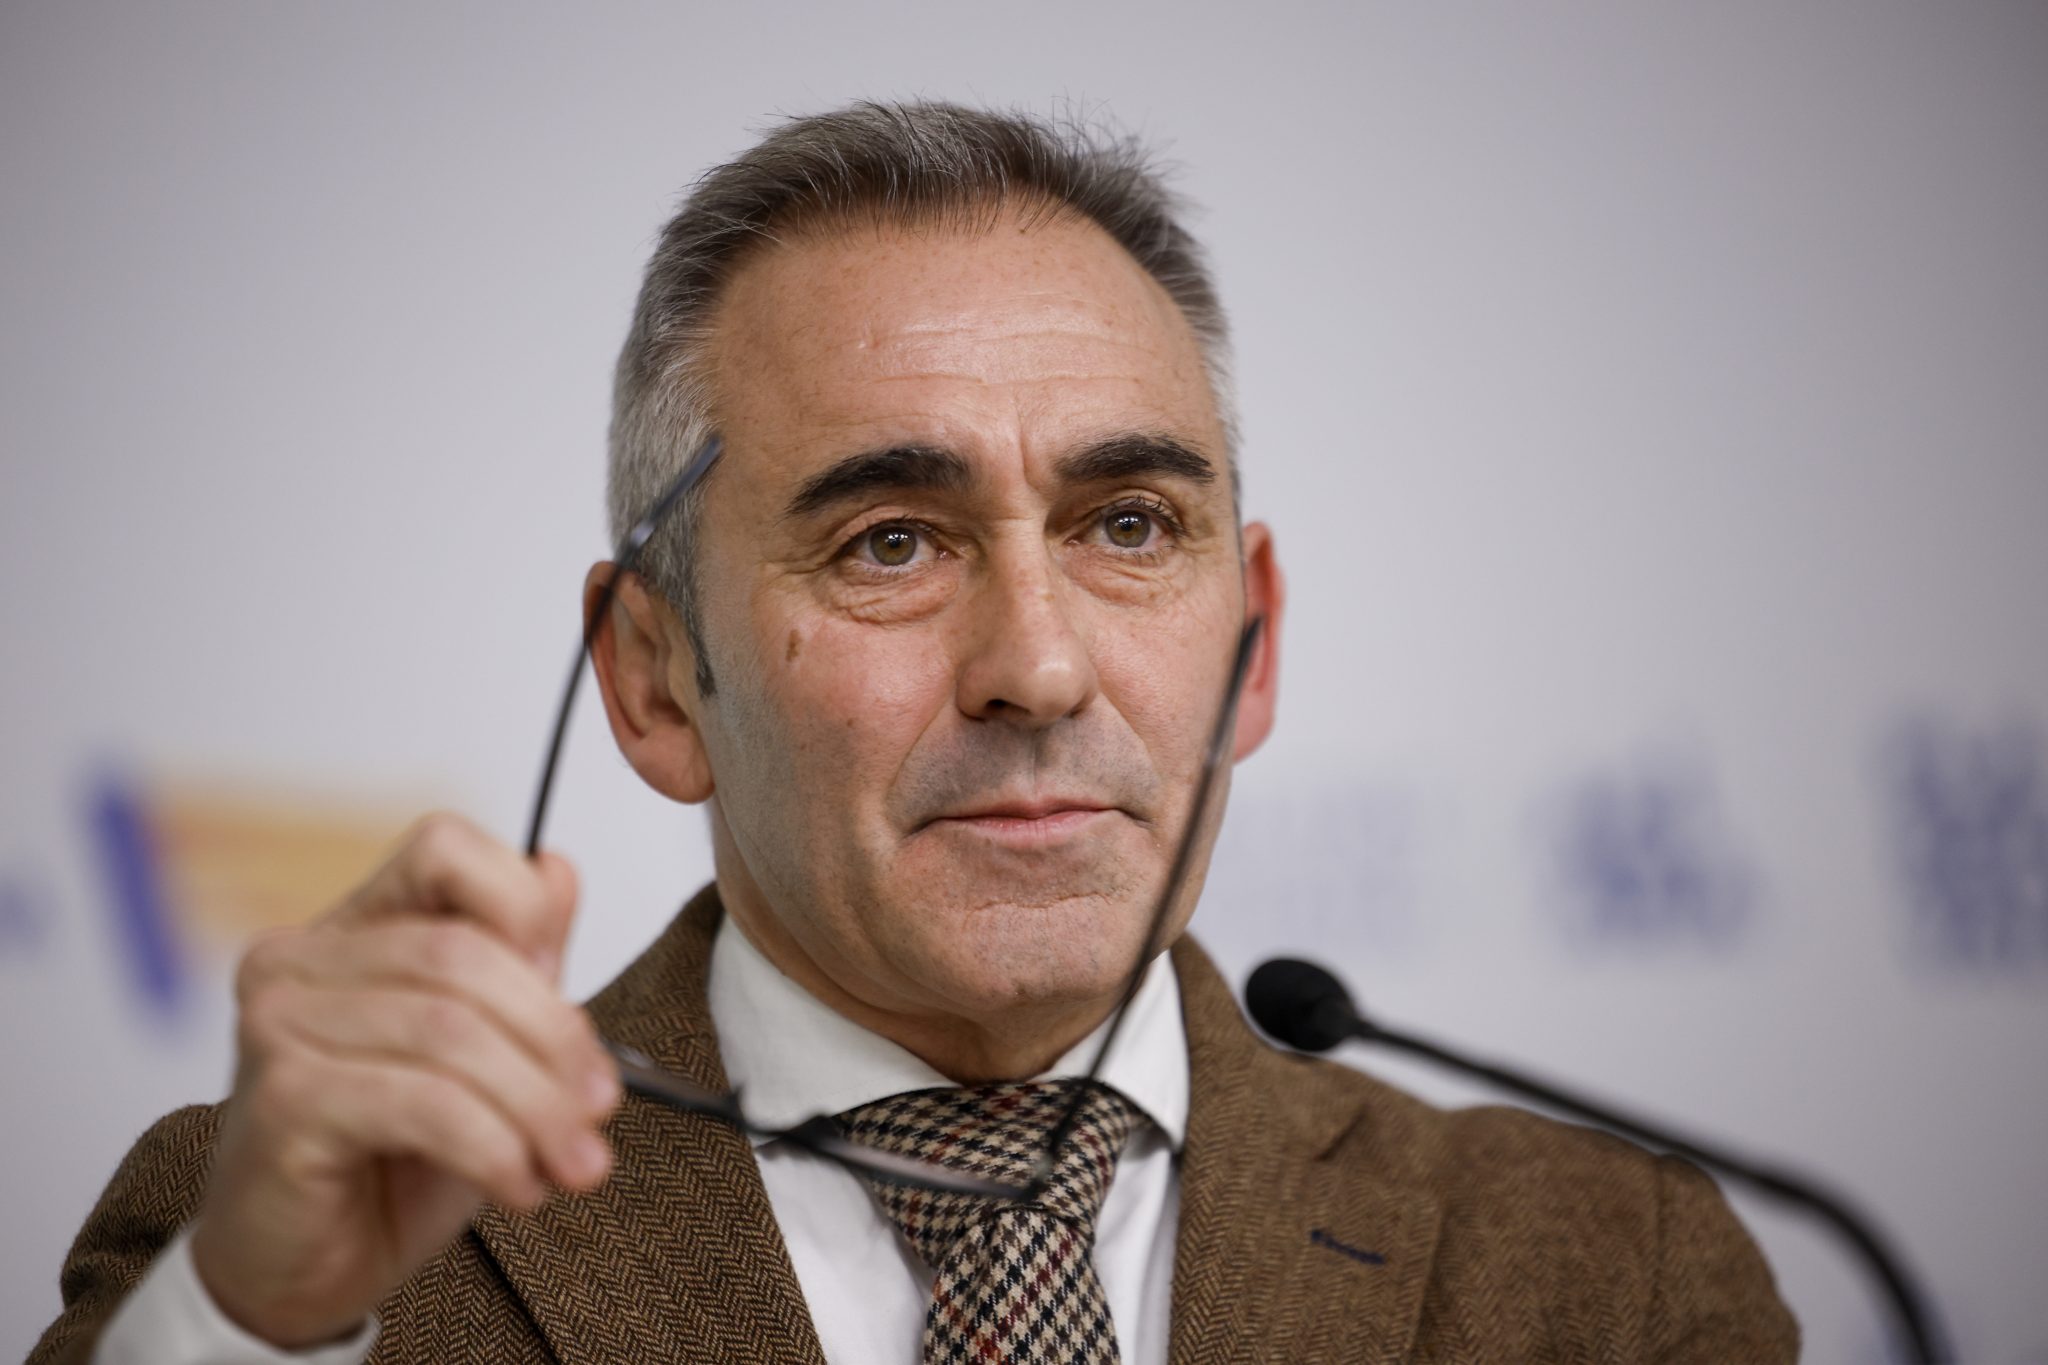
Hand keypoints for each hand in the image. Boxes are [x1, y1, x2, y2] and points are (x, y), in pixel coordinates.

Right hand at [188, 813, 619, 1348]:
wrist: (302, 1271)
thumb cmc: (388, 1158)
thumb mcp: (483, 1055)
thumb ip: (521, 967)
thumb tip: (558, 870)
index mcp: (351, 926)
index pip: (445, 848)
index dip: (525, 908)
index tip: (569, 995)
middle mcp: (298, 960)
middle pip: (463, 954)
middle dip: (554, 1038)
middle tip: (599, 1106)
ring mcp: (280, 1025)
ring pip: (451, 1032)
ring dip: (536, 1105)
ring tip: (574, 1162)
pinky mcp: (283, 1100)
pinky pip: (422, 1103)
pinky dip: (494, 1146)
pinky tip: (520, 1185)